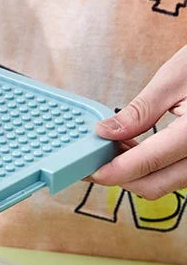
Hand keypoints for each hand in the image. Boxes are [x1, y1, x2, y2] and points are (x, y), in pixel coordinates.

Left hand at [92, 45, 186, 199]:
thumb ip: (140, 111)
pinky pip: (176, 175)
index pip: (147, 165)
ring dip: (135, 174)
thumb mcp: (176, 78)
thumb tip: (106, 132)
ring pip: (164, 184)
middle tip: (94, 158)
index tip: (88, 169)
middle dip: (119, 177)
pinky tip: (138, 149)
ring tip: (116, 148)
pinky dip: (153, 169)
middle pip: (153, 186)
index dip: (112, 172)